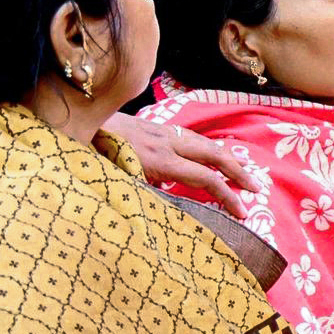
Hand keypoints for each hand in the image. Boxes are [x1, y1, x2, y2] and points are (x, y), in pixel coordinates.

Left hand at [105, 112, 258, 218]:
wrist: (76, 121)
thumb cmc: (91, 157)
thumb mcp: (116, 181)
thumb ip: (143, 194)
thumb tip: (165, 207)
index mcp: (160, 160)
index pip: (205, 178)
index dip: (227, 195)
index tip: (241, 212)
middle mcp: (167, 143)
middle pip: (215, 154)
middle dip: (239, 172)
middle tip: (256, 188)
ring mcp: (163, 132)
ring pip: (206, 143)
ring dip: (228, 158)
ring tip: (243, 171)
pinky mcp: (156, 127)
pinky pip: (192, 137)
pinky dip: (209, 148)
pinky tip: (212, 156)